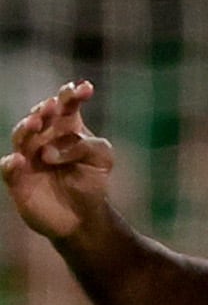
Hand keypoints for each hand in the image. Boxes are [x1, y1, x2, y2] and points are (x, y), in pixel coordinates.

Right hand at [6, 82, 118, 247]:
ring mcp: (28, 156)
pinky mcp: (17, 179)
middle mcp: (43, 137)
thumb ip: (87, 146)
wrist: (83, 216)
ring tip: (36, 123)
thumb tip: (51, 150)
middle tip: (53, 106)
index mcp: (66, 128)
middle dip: (45, 109)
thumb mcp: (102, 159)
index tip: (85, 88)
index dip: (72, 95)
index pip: (67, 106)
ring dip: (26, 128)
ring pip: (21, 137)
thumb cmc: (91, 180)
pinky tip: (19, 160)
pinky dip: (11, 164)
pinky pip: (9, 168)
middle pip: (40, 117)